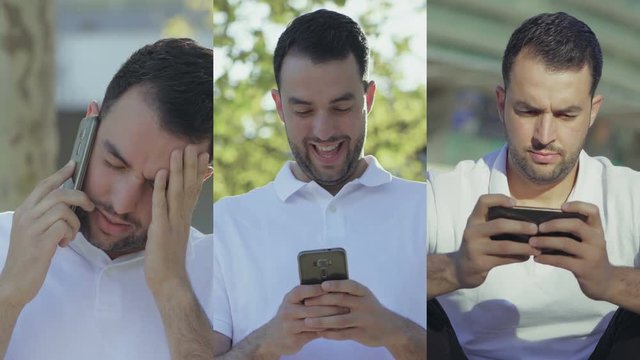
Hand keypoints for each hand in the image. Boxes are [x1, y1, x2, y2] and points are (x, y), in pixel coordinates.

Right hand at [0, 161, 93, 307]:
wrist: (14, 283)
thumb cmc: (29, 257)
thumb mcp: (33, 232)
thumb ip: (45, 217)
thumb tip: (68, 205)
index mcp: (24, 211)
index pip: (43, 186)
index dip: (60, 174)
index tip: (74, 165)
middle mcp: (26, 216)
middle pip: (58, 194)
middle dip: (80, 197)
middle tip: (89, 207)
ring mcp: (31, 229)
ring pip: (63, 210)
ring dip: (74, 222)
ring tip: (69, 235)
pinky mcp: (40, 243)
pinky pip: (63, 226)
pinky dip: (69, 234)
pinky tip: (63, 244)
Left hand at [144, 145, 208, 292]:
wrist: (169, 280)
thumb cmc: (168, 261)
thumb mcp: (173, 234)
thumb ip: (174, 219)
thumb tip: (173, 208)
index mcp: (185, 218)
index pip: (194, 190)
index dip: (198, 172)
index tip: (202, 155)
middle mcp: (182, 217)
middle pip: (189, 186)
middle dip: (190, 165)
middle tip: (193, 146)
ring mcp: (173, 222)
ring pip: (177, 191)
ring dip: (178, 171)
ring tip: (178, 152)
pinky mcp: (161, 228)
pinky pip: (161, 205)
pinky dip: (161, 188)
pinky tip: (161, 174)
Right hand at [258, 284, 349, 356]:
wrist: (271, 338)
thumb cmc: (289, 315)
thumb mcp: (293, 303)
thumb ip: (308, 297)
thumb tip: (331, 287)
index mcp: (289, 298)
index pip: (303, 290)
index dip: (319, 289)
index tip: (335, 287)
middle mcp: (288, 311)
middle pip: (312, 307)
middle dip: (331, 306)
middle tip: (347, 304)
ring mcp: (290, 326)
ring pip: (314, 321)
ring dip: (331, 319)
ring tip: (345, 316)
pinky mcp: (295, 339)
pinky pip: (314, 334)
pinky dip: (327, 330)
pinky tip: (337, 328)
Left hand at [302, 280, 414, 348]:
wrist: (391, 327)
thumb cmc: (370, 308)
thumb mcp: (363, 297)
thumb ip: (346, 293)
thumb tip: (321, 288)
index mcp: (363, 292)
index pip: (349, 285)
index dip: (336, 284)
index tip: (322, 284)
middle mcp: (364, 305)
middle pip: (340, 301)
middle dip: (321, 302)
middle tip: (306, 303)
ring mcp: (363, 320)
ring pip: (339, 320)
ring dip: (322, 321)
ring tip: (307, 321)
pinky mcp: (362, 334)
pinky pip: (343, 334)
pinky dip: (330, 333)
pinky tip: (319, 332)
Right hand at [452, 194, 540, 288]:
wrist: (461, 268)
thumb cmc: (477, 246)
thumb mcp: (480, 232)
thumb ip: (496, 224)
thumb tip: (528, 222)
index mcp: (474, 220)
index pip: (483, 202)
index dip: (499, 199)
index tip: (514, 203)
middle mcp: (472, 232)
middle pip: (499, 225)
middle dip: (520, 226)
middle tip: (535, 229)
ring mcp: (475, 248)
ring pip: (505, 246)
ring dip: (524, 247)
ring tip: (536, 248)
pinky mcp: (480, 263)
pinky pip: (504, 260)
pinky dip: (518, 257)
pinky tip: (526, 256)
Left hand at [531, 201, 613, 300]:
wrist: (604, 281)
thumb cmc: (588, 256)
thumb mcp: (587, 241)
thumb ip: (573, 231)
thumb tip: (541, 222)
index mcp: (596, 229)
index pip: (593, 211)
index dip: (578, 206)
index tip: (561, 206)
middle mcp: (596, 240)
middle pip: (576, 225)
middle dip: (554, 224)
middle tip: (538, 228)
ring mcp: (591, 254)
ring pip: (566, 243)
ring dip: (545, 241)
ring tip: (531, 242)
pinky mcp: (584, 269)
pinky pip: (561, 261)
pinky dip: (546, 258)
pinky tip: (536, 258)